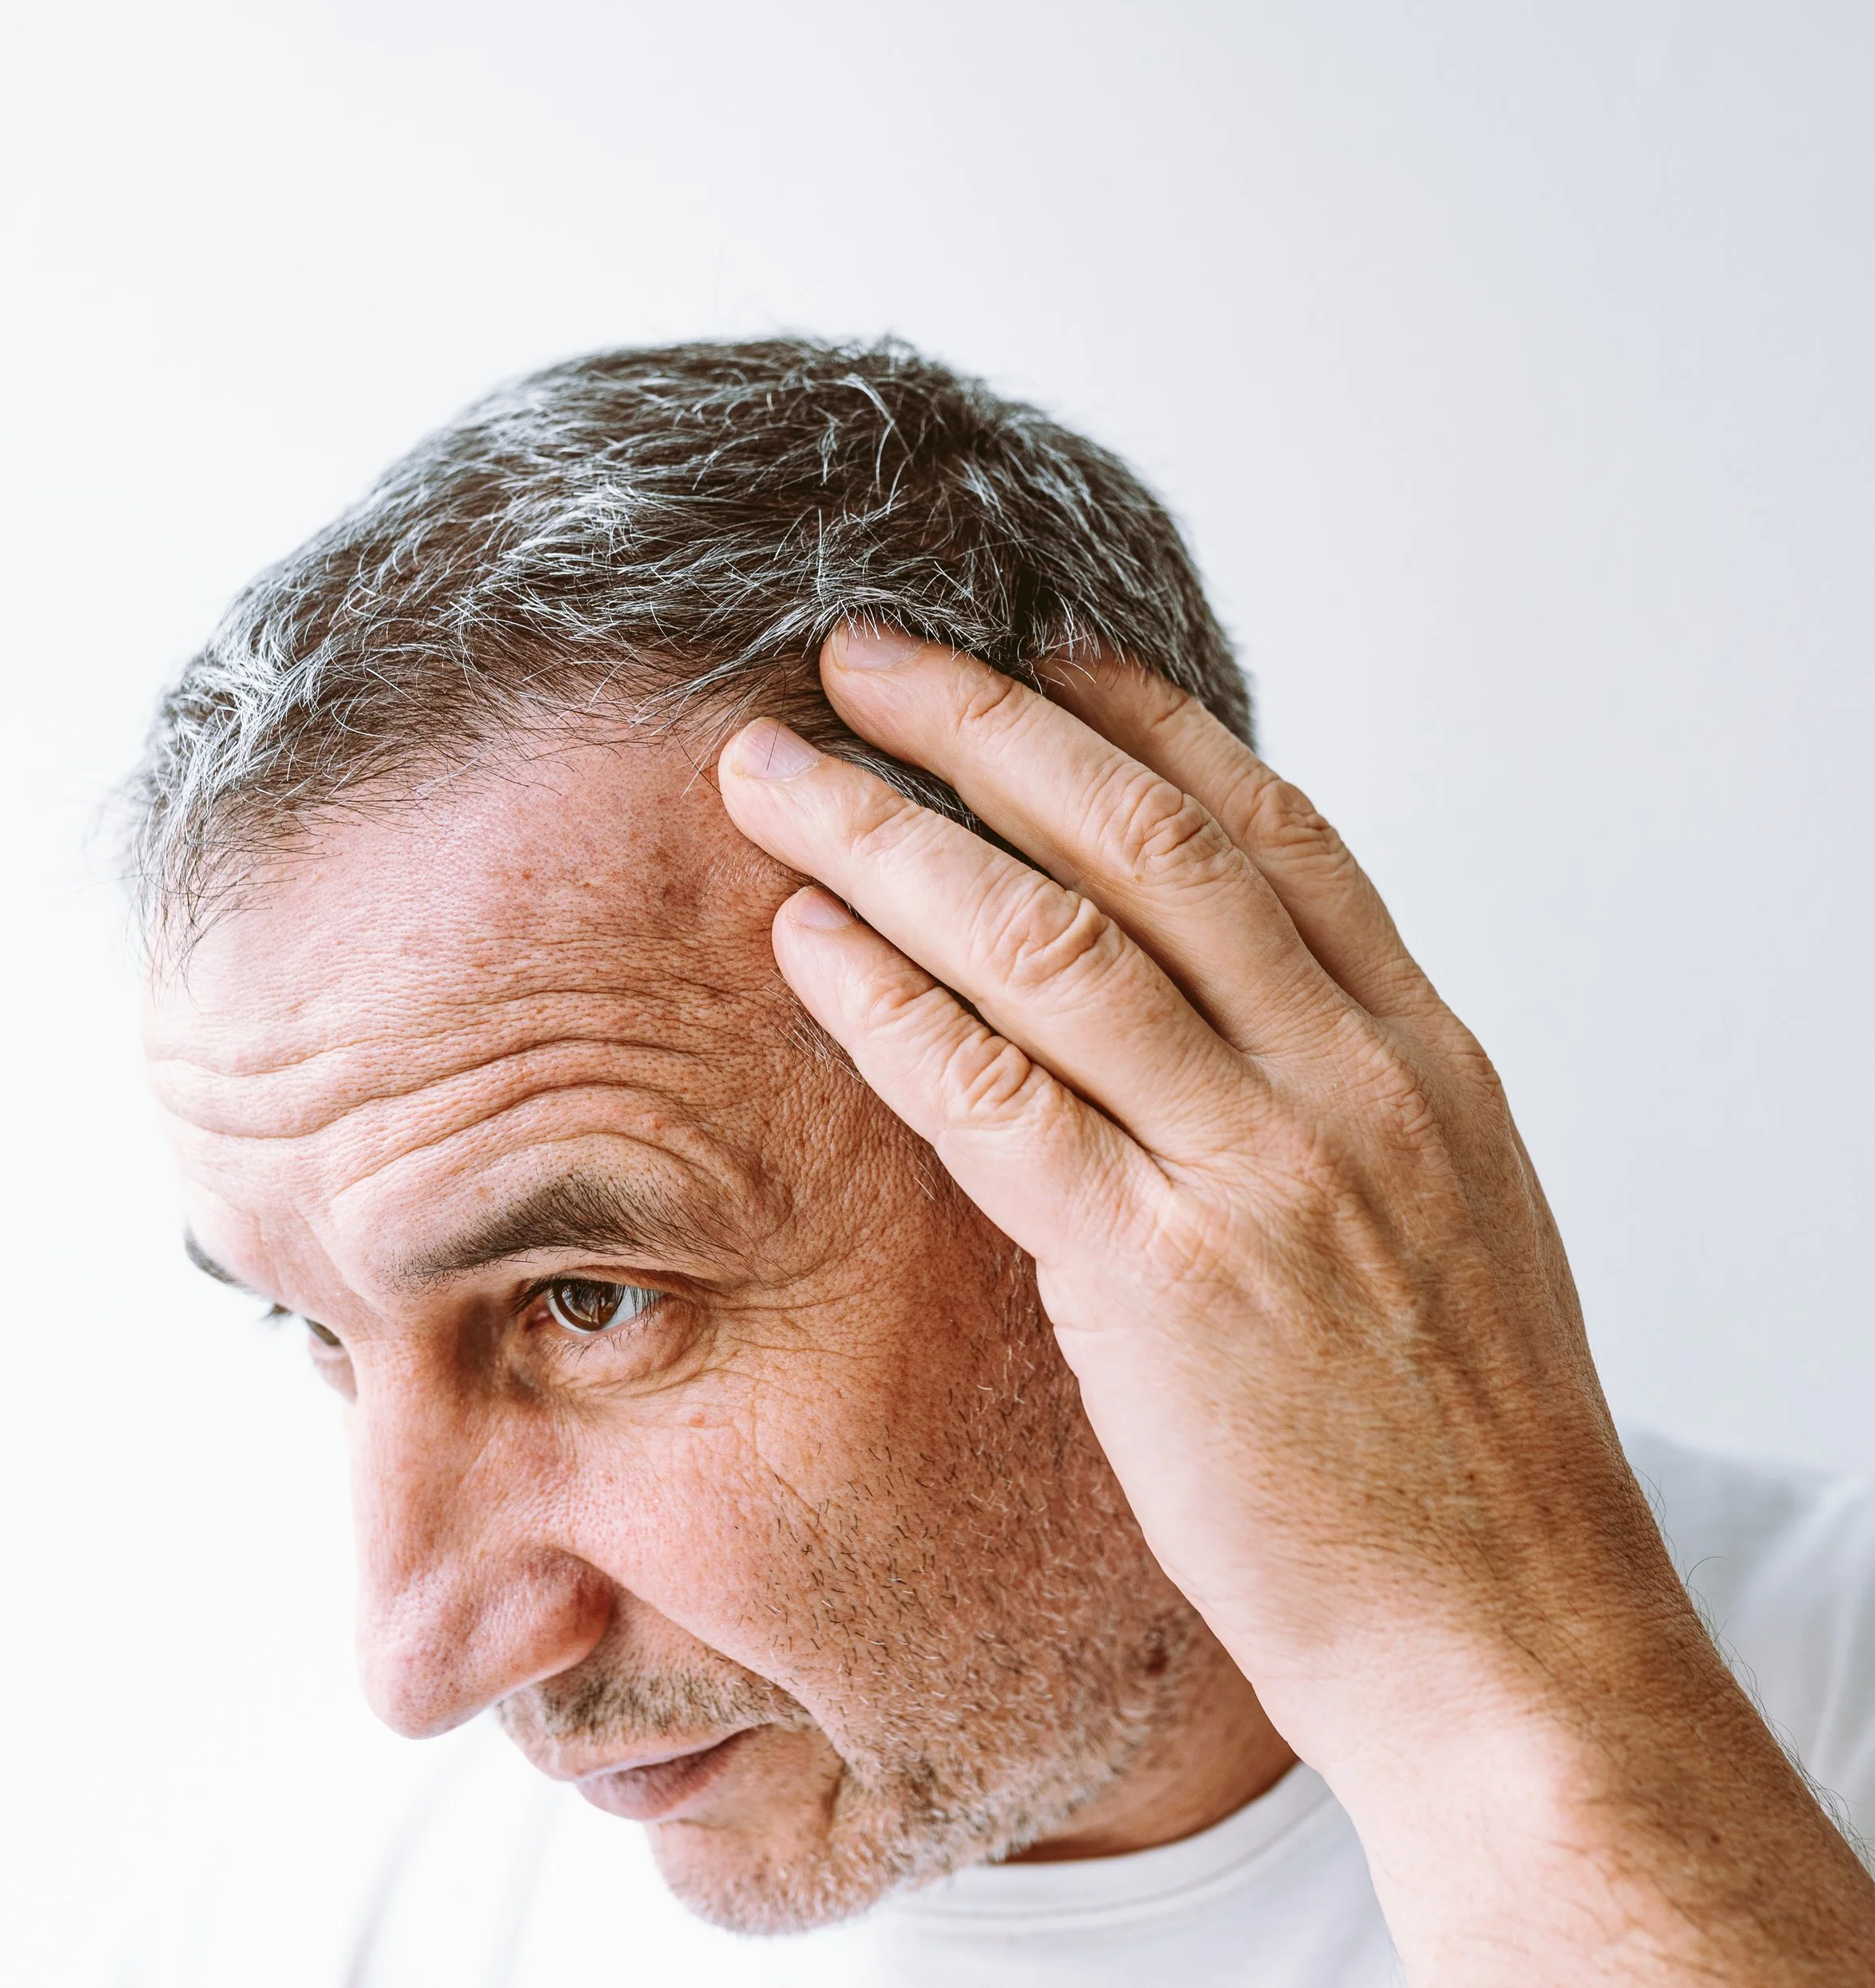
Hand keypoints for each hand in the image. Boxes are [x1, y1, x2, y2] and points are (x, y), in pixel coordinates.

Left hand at [717, 623, 1874, 1983]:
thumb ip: (1330, 1089)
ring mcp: (1256, 1170)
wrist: (1503, 1628)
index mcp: (1418, 1051)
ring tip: (777, 766)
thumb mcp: (1436, 1213)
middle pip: (1138, 841)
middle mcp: (1345, 1077)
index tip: (1034, 653)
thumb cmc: (1458, 1436)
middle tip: (863, 654)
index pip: (1267, 827)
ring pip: (1048, 940)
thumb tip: (1204, 1005)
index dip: (1135, 721)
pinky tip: (806, 936)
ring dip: (891, 834)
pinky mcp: (1159, 1278)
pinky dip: (889, 1001)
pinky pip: (994, 1096)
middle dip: (981, 727)